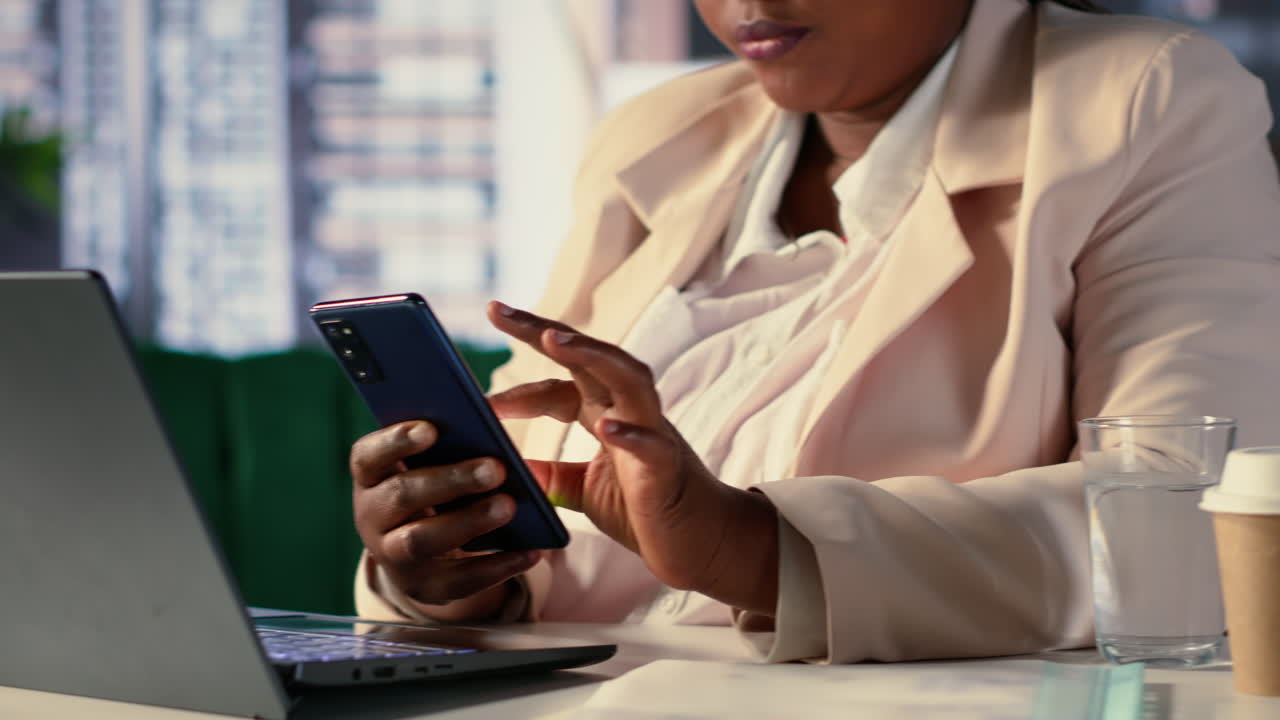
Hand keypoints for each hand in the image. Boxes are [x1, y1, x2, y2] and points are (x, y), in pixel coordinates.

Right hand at [350, 421, 540, 621]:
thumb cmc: (436, 486)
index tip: (432, 428)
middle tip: (495, 468)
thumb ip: (450, 443)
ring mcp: (393, 556)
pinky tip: (530, 551)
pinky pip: (459, 580)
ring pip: (422, 540)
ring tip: (509, 506)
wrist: (426, 550)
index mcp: (371, 476)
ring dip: (468, 522)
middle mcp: (371, 517)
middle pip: (402, 495)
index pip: (368, 456)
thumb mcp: (433, 462)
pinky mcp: (423, 587)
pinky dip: (496, 566)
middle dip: (450, 480)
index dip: (396, 441)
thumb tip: (491, 423)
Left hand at [486, 302, 779, 614]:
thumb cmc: (645, 511)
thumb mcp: (582, 490)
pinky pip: (653, 443)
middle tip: (497, 310)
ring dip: (591, 354)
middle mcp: (629, 411)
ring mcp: (653, 432)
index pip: (559, 384)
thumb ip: (549, 475)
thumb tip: (506, 466)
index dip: (519, 389)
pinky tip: (606, 426)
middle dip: (544, 330)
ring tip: (552, 339)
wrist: (699, 545)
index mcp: (606, 413)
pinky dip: (631, 432)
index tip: (478, 399)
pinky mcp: (669, 468)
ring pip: (628, 377)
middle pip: (588, 357)